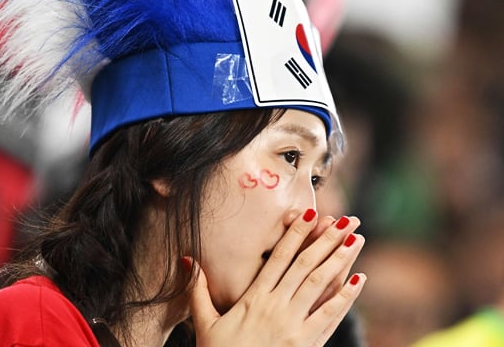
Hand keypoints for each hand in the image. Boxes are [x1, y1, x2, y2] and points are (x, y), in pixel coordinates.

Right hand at [187, 212, 364, 345]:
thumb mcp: (204, 322)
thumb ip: (198, 291)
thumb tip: (188, 260)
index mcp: (254, 298)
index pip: (278, 258)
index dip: (296, 234)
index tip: (311, 214)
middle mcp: (276, 306)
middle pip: (305, 265)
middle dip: (327, 240)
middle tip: (346, 220)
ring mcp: (294, 325)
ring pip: (321, 285)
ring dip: (340, 260)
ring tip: (356, 240)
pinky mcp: (307, 344)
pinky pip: (330, 316)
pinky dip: (346, 297)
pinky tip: (359, 280)